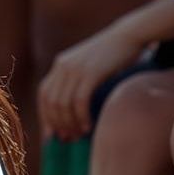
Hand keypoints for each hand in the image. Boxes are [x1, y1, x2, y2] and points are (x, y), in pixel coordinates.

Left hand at [39, 23, 146, 141]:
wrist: (130, 35)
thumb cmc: (113, 55)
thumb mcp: (88, 66)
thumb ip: (77, 81)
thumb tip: (71, 110)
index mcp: (60, 65)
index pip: (43, 95)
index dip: (45, 116)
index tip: (52, 135)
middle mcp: (63, 66)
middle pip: (51, 102)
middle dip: (57, 124)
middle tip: (68, 139)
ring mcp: (75, 69)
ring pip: (63, 104)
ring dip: (69, 123)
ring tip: (79, 134)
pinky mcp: (90, 72)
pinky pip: (79, 101)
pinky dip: (81, 117)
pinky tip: (88, 127)